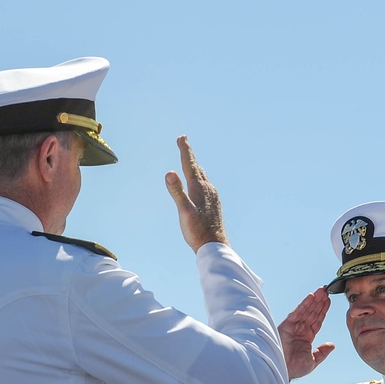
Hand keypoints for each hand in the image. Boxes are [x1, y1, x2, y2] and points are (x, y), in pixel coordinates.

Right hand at [164, 136, 228, 251]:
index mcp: (199, 188)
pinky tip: (200, 184)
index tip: (182, 137)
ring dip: (195, 166)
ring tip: (191, 160)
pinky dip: (200, 178)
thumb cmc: (197, 231)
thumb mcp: (184, 211)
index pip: (190, 164)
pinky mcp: (214, 204)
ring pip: (202, 176)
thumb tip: (170, 172)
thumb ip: (177, 191)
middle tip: (184, 142)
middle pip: (197, 167)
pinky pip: (206, 185)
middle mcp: (208, 189)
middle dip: (189, 154)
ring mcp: (212, 196)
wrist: (215, 245)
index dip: (185, 150)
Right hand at [278, 287, 335, 380]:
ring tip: (322, 290)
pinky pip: (297, 312)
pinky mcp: (287, 325)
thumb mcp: (312, 361)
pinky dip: (304, 304)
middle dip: (319, 301)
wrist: (282, 370)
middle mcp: (300, 329)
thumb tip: (332, 345)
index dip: (323, 310)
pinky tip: (311, 296)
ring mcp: (294, 326)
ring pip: (306, 310)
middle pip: (312, 312)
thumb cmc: (294, 368)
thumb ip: (322, 352)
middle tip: (327, 290)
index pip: (317, 320)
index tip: (329, 300)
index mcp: (307, 337)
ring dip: (314, 300)